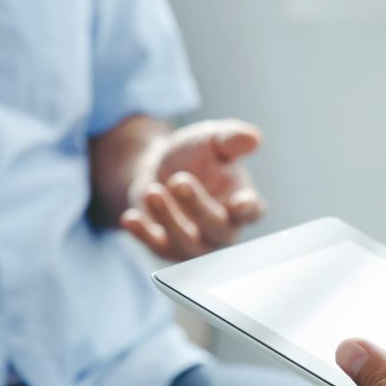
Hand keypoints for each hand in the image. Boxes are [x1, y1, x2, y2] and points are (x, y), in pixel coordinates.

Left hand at [121, 119, 264, 259]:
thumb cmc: (196, 155)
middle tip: (179, 180)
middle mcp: (222, 229)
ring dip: (170, 219)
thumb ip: (232, 138)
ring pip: (187, 243)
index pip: (252, 212)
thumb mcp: (212, 139)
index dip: (248, 210)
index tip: (241, 203)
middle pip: (218, 229)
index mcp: (241, 202)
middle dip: (199, 206)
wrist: (158, 166)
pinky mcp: (165, 247)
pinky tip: (131, 218)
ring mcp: (195, 243)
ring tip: (153, 191)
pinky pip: (156, 247)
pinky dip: (143, 234)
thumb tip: (254, 139)